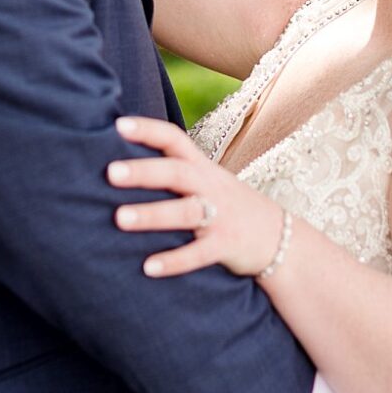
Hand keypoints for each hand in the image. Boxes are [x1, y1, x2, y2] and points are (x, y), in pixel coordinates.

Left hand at [109, 115, 284, 276]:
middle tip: (110, 172)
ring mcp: (220, 217)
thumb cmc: (228, 204)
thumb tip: (118, 162)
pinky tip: (147, 267)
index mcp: (201, 167)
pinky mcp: (227, 246)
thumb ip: (172, 170)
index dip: (148, 130)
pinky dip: (174, 261)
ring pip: (185, 212)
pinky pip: (198, 254)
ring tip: (119, 218)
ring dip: (152, 215)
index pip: (174, 139)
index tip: (118, 125)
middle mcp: (210, 187)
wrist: (281, 237)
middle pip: (176, 173)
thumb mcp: (206, 179)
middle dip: (144, 172)